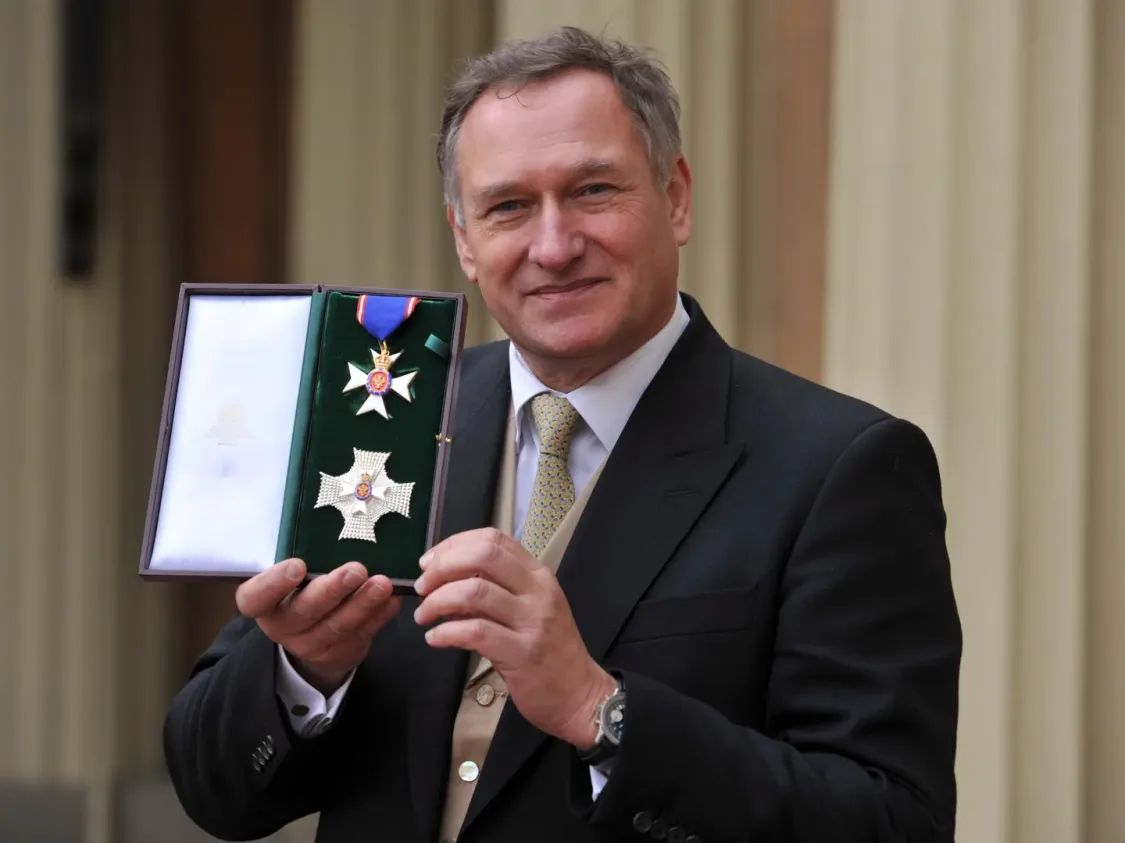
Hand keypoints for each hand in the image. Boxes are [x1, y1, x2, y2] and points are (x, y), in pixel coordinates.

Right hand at [236, 558, 401, 694]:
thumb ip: (303, 557)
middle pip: (305, 611)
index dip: (273, 584)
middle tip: (355, 570)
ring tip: (382, 583)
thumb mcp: (289, 577)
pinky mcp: (342, 652)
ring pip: (339, 625)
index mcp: (264, 604)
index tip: (297, 565)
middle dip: (332, 590)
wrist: (311, 636)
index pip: (255, 598)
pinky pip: (364, 633)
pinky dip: (380, 614)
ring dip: (363, 603)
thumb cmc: (299, 591)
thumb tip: (333, 522)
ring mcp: (312, 644)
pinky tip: (394, 597)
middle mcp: (284, 626)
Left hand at [413, 528, 616, 748]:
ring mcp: (532, 621)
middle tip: (423, 587)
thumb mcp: (528, 610)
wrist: (580, 695)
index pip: (494, 539)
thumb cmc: (550, 650)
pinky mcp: (523, 653)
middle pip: (484, 556)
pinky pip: (475, 632)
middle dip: (443, 567)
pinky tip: (435, 638)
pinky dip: (446, 632)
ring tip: (425, 616)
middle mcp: (537, 591)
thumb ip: (493, 592)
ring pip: (474, 592)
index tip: (431, 561)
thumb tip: (446, 583)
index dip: (455, 544)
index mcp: (538, 575)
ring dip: (438, 601)